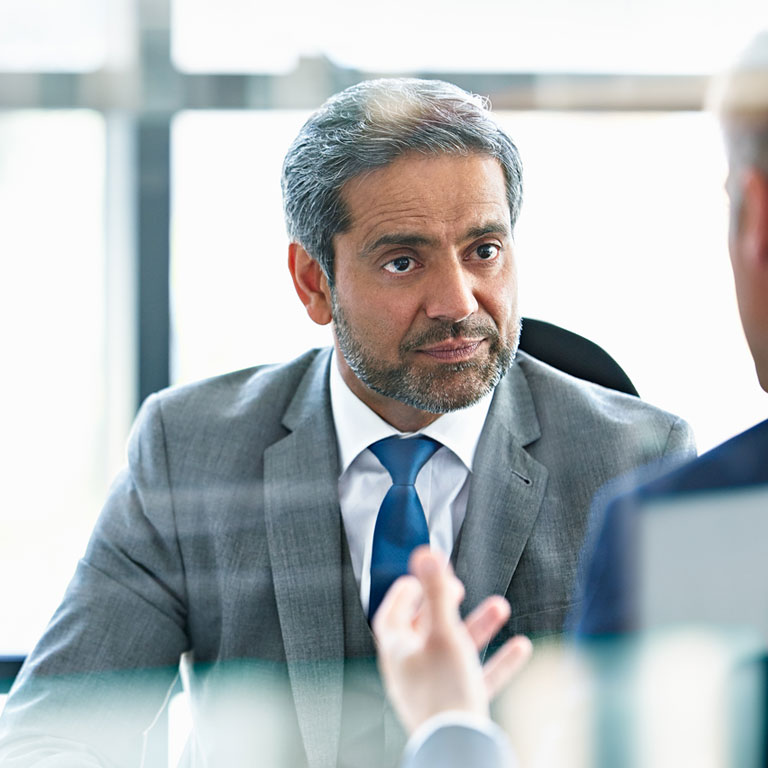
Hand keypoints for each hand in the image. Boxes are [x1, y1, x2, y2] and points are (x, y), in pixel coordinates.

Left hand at [372, 546, 532, 734]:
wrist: (459, 749)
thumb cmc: (444, 692)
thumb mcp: (443, 632)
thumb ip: (437, 592)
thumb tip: (425, 553)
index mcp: (398, 650)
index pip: (391, 613)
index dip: (404, 592)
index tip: (419, 576)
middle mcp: (411, 669)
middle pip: (425, 628)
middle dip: (446, 604)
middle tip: (458, 588)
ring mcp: (433, 689)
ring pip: (455, 650)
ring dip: (477, 627)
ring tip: (500, 608)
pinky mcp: (456, 707)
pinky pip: (477, 677)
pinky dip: (497, 660)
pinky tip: (519, 648)